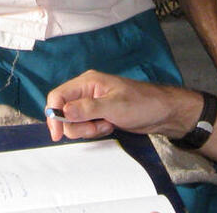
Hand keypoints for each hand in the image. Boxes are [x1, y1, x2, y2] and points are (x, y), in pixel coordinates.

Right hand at [44, 70, 201, 141]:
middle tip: (97, 126)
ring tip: (107, 124)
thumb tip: (63, 111)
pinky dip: (95, 130)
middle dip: (77, 125)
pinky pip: (86, 126)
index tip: (57, 133)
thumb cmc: (143, 103)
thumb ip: (87, 109)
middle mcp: (87, 92)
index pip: (58, 96)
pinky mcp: (99, 115)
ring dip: (88, 129)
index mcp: (88, 82)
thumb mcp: (114, 106)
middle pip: (64, 112)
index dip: (54, 114)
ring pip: (74, 122)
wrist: (162, 113)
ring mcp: (93, 104)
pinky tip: (110, 126)